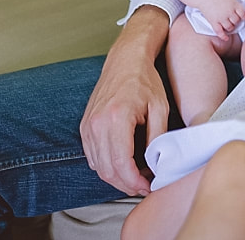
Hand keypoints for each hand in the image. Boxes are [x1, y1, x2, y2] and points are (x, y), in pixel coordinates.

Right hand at [79, 8, 169, 195]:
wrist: (125, 59)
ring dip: (116, 177)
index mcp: (116, 118)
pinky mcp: (85, 126)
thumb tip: (155, 164)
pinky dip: (106, 166)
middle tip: (144, 185)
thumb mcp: (160, 108)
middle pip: (107, 170)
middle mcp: (97, 124)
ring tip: (137, 176)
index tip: (148, 186)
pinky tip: (123, 164)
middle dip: (126, 184)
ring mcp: (88, 126)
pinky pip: (92, 156)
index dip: (135, 181)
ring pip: (98, 166)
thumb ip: (157, 137)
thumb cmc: (144, 80)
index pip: (121, 164)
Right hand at [196, 0, 244, 40]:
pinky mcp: (213, 21)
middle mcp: (229, 12)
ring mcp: (221, 17)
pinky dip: (223, 36)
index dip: (243, 16)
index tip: (242, 16)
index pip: (243, 14)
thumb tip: (239, 8)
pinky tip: (226, 38)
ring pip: (230, 27)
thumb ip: (235, 2)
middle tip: (234, 20)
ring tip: (229, 25)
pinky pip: (219, 31)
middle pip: (237, 21)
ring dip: (231, 27)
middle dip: (236, 21)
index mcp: (234, 4)